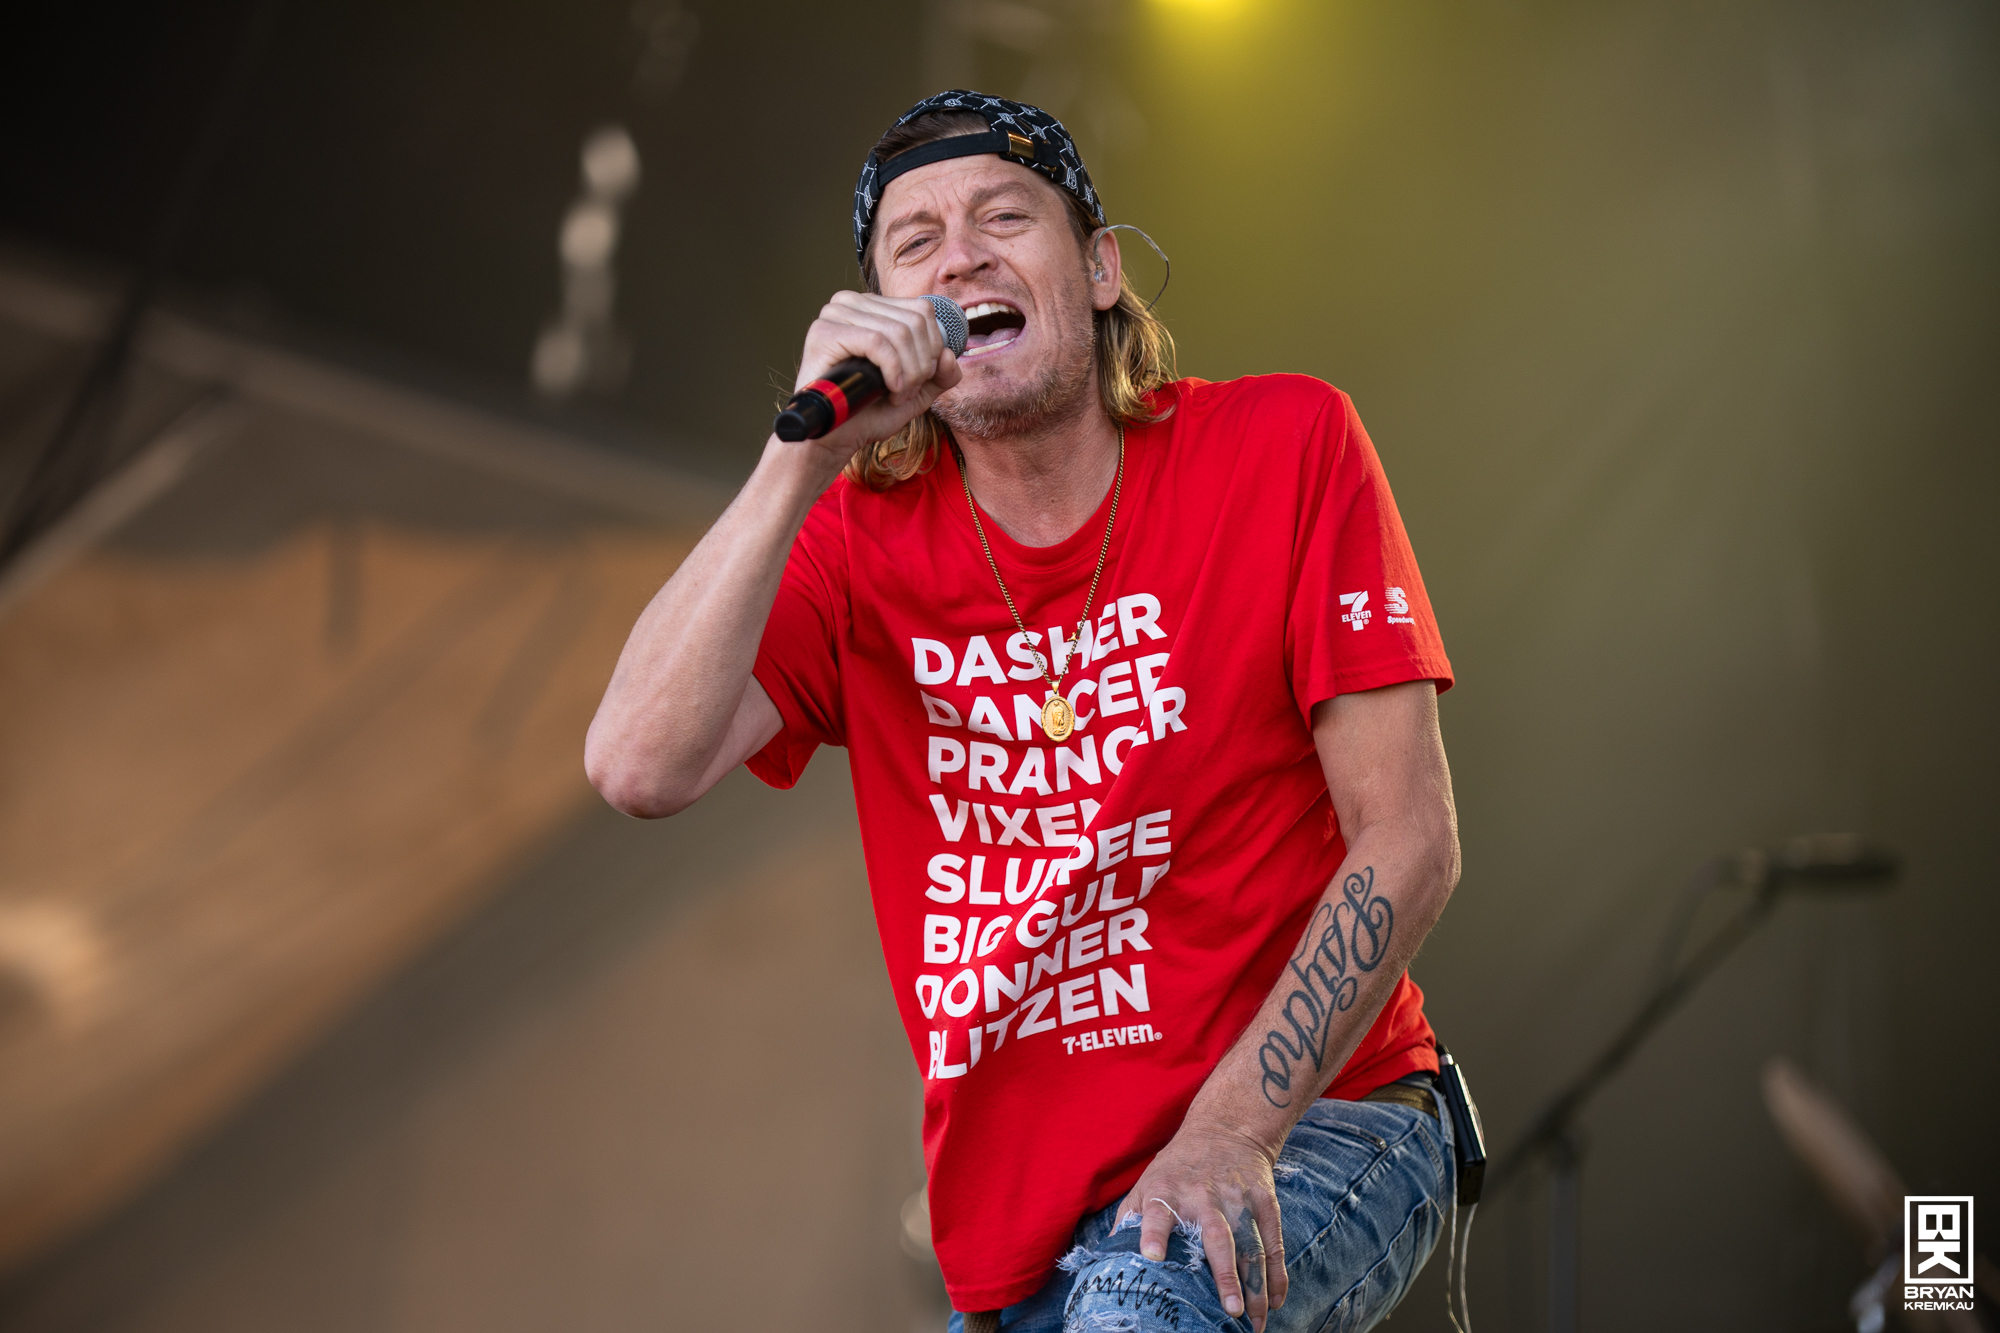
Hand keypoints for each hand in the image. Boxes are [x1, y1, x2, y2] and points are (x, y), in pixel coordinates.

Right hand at [786, 290, 961, 467]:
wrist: (834, 438)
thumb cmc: (868, 412)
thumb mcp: (916, 392)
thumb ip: (940, 374)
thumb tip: (951, 354)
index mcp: (872, 307)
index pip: (922, 311)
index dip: (932, 349)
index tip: (919, 381)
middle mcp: (852, 302)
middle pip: (914, 322)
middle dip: (920, 365)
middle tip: (907, 393)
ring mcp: (835, 314)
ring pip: (898, 332)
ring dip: (908, 373)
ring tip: (896, 395)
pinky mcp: (825, 332)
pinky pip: (877, 341)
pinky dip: (893, 370)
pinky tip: (889, 390)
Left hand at [1115, 1120, 1286, 1331]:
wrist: (1227, 1127)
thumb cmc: (1177, 1167)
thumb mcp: (1147, 1183)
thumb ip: (1130, 1220)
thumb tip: (1110, 1262)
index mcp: (1167, 1192)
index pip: (1157, 1213)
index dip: (1152, 1234)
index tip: (1151, 1257)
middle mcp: (1204, 1196)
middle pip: (1216, 1238)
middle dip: (1225, 1275)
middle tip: (1231, 1310)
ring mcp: (1238, 1199)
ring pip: (1251, 1246)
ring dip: (1256, 1286)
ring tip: (1255, 1321)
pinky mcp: (1265, 1201)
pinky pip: (1274, 1242)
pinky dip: (1278, 1274)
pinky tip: (1276, 1301)